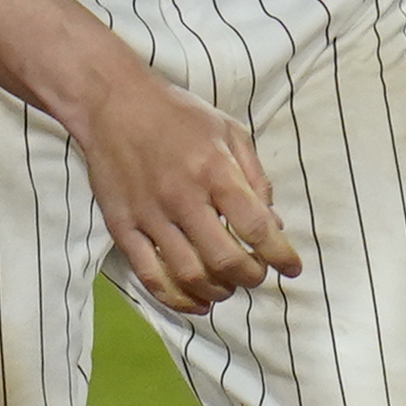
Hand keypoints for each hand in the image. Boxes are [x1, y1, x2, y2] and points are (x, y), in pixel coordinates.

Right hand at [66, 65, 302, 315]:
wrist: (113, 102)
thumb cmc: (178, 115)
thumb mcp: (229, 131)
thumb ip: (256, 177)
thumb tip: (274, 225)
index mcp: (214, 169)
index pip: (255, 226)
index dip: (279, 254)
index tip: (292, 268)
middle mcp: (183, 196)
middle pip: (224, 259)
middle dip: (250, 277)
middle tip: (257, 277)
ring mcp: (149, 214)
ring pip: (189, 274)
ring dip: (217, 291)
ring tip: (228, 288)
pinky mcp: (122, 226)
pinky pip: (149, 275)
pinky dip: (176, 298)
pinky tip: (195, 303)